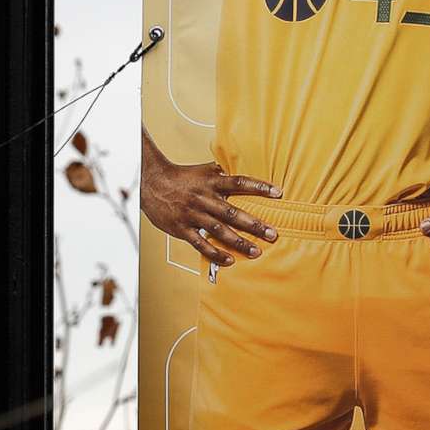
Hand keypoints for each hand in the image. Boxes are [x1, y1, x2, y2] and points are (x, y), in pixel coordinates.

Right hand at [140, 138, 280, 267]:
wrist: (152, 184)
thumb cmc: (181, 177)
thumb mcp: (203, 170)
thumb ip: (222, 172)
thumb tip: (242, 168)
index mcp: (211, 182)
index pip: (239, 182)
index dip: (259, 187)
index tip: (278, 193)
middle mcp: (204, 198)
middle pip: (232, 212)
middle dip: (254, 224)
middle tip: (273, 234)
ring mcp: (193, 214)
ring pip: (219, 230)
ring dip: (239, 242)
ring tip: (256, 251)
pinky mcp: (182, 228)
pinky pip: (201, 244)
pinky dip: (215, 253)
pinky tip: (230, 260)